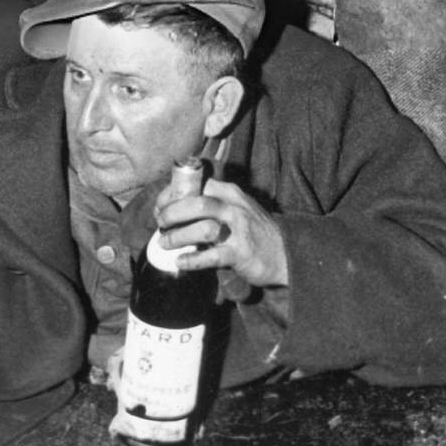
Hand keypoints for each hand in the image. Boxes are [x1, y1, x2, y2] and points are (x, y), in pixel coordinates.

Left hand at [156, 178, 288, 288]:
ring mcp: (238, 230)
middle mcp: (234, 207)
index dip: (174, 193)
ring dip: (178, 236)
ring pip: (202, 228)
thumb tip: (177, 207)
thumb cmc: (253, 229)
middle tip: (160, 223)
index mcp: (230, 192)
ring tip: (164, 243)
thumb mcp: (237, 206)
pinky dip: (193, 259)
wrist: (285, 252)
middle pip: (197, 203)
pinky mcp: (240, 253)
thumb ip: (214, 202)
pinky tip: (181, 261)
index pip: (198, 184)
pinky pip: (211, 256)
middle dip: (172, 213)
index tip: (160, 205)